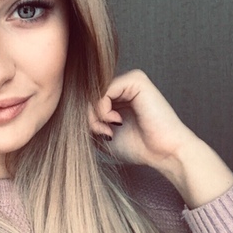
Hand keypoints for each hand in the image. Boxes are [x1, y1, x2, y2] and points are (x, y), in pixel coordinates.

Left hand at [89, 70, 232, 207]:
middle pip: (88, 93)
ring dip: (93, 113)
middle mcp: (123, 85)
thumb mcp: (102, 135)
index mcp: (116, 96)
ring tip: (106, 130)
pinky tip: (114, 121)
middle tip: (101, 133)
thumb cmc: (138, 147)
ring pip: (94, 91)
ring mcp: (130, 81)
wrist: (164, 152)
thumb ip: (87, 122)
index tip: (95, 135)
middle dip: (87, 116)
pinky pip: (104, 89)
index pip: (87, 98)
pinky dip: (102, 107)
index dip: (84, 117)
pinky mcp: (136, 80)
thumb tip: (68, 113)